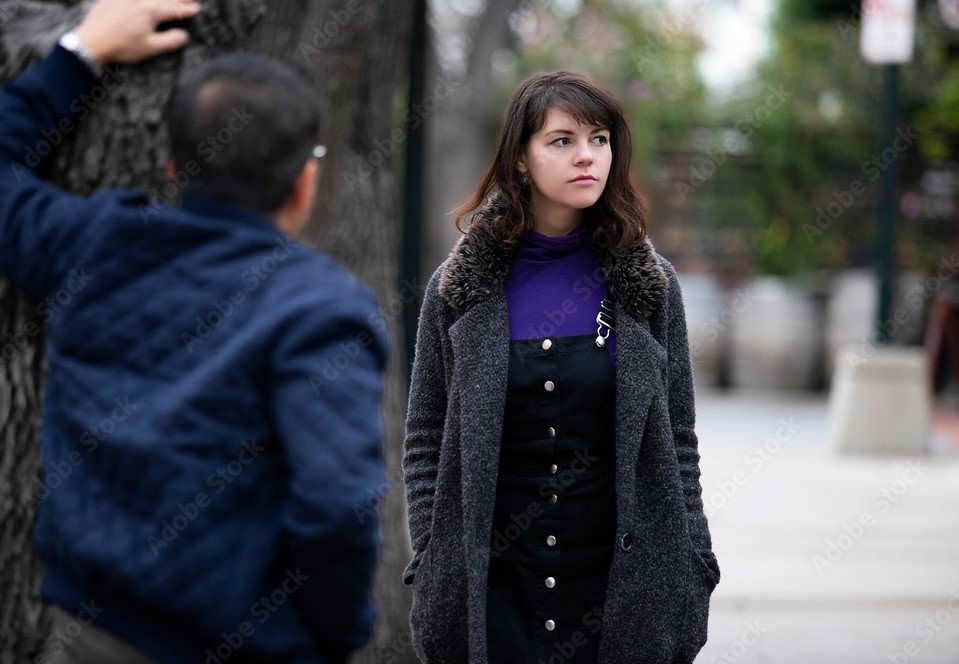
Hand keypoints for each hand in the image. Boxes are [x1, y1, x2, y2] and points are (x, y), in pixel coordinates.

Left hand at [74, 0, 201, 65]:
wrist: (93, 40)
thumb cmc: (122, 46)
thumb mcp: (150, 48)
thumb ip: (170, 41)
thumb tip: (184, 35)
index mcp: (152, 12)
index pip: (175, 10)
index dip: (187, 10)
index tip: (197, 8)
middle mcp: (141, 1)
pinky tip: (144, 0)